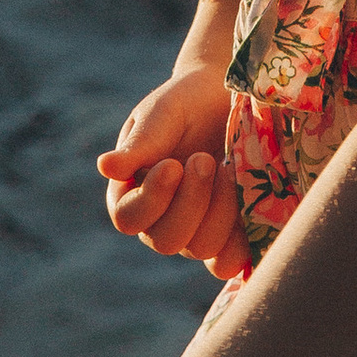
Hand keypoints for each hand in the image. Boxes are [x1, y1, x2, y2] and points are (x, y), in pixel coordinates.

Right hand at [98, 70, 245, 278]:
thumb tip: (104, 167)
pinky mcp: (230, 233)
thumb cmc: (187, 103)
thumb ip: (140, 143)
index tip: (173, 164)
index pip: (127, 218)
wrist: (228, 97)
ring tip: (230, 170)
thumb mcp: (162, 115)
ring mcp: (195, 230)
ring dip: (220, 211)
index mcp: (131, 193)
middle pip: (166, 241)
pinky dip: (243, 240)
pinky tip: (252, 204)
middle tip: (205, 159)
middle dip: (191, 202)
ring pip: (202, 248)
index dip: (152, 199)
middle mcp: (159, 220)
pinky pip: (231, 259)